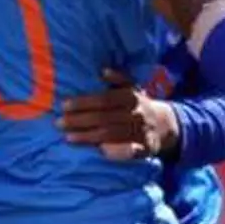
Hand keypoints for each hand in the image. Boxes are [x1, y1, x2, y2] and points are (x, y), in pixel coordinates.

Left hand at [59, 69, 178, 159]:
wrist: (166, 125)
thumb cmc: (139, 105)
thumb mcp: (132, 87)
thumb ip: (118, 78)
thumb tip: (102, 71)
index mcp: (131, 97)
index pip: (104, 100)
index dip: (83, 103)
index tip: (63, 105)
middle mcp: (136, 114)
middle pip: (104, 118)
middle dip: (79, 121)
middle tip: (58, 123)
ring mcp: (141, 132)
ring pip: (111, 136)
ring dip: (87, 137)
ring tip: (67, 137)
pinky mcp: (145, 148)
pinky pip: (131, 151)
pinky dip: (117, 152)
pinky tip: (100, 152)